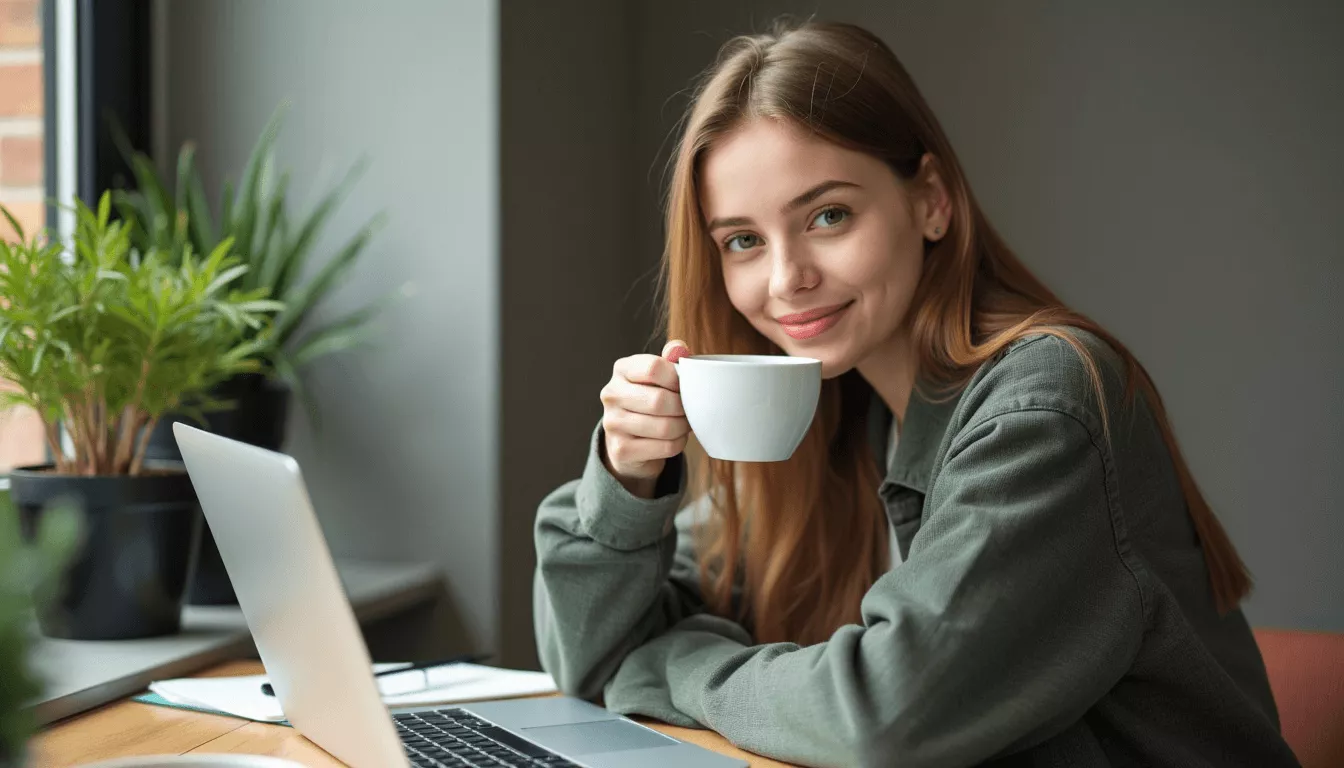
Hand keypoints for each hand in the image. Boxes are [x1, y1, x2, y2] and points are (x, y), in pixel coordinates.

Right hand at [600, 340, 691, 497]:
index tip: (685, 387)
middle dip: (683, 408)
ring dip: (683, 427)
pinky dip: (677, 443)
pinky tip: (674, 438)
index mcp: (621, 369)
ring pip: (664, 427)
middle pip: (659, 400)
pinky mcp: (620, 449)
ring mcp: (612, 423)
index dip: (677, 378)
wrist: (629, 439)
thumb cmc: (650, 399)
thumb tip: (678, 348)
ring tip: (684, 423)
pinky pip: (664, 447)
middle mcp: (611, 394)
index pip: (653, 368)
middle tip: (690, 410)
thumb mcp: (659, 376)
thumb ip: (671, 359)